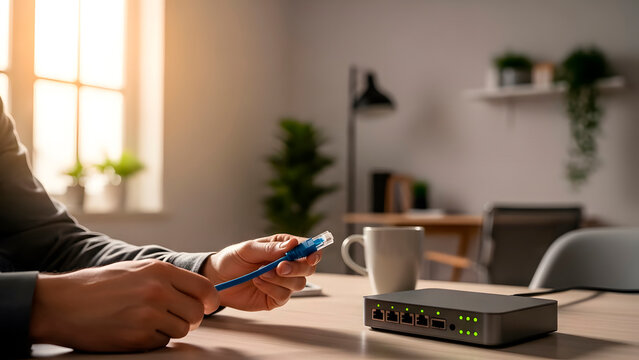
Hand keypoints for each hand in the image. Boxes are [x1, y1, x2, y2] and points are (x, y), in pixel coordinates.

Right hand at [29, 260, 218, 351]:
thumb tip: (196, 291)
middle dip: (191, 317)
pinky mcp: (137, 338)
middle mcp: (158, 291)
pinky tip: (136, 330)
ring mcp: (148, 316)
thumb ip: (168, 278)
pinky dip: (154, 340)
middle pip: (197, 313)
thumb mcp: (137, 268)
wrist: (62, 304)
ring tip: (150, 321)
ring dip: (172, 329)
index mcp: (160, 270)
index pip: (204, 288)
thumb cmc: (99, 285)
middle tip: (176, 316)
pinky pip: (162, 343)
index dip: (209, 300)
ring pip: (183, 330)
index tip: (206, 305)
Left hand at [203, 234, 320, 310]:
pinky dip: (271, 289)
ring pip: (299, 283)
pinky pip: (284, 296)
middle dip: (297, 268)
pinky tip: (258, 283)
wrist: (217, 279)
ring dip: (280, 280)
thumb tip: (293, 244)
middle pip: (308, 268)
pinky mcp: (275, 298)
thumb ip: (270, 248)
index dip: (313, 252)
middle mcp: (287, 264)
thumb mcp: (248, 249)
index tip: (310, 257)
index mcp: (284, 247)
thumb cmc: (233, 259)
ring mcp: (283, 282)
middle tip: (279, 268)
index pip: (307, 248)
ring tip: (260, 274)